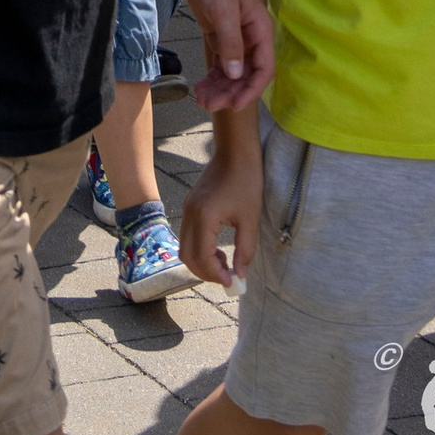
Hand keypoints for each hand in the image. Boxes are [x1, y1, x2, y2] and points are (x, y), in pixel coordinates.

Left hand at [177, 0, 275, 116]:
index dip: (251, 90)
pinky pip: (219, 62)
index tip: (235, 106)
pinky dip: (212, 76)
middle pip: (246, 74)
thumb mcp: (223, 9)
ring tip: (201, 100)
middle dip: (230, 92)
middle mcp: (250, 36)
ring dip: (219, 88)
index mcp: (260, 29)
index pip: (264, 69)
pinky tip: (201, 87)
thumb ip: (230, 43)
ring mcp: (234, 35)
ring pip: (231, 71)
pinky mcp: (218, 32)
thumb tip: (235, 75)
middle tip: (209, 106)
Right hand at [180, 132, 263, 291]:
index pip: (202, 257)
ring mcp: (187, 209)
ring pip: (184, 247)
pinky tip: (217, 249)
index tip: (232, 282)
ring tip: (224, 262)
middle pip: (187, 256)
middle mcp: (190, 214)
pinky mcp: (189, 206)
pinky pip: (187, 236)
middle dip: (205, 273)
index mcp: (204, 217)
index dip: (216, 274)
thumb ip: (244, 250)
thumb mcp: (250, 220)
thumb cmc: (246, 182)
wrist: (235, 152)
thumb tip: (240, 275)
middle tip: (226, 277)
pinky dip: (199, 249)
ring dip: (201, 261)